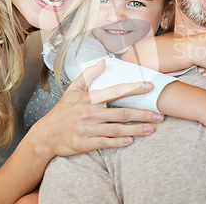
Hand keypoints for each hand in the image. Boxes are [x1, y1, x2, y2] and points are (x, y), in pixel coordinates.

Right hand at [30, 60, 163, 157]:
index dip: (133, 88)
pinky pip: (106, 143)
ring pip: (117, 129)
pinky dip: (119, 142)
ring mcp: (88, 129)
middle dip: (143, 114)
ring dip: (136, 130)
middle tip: (159, 115)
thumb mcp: (72, 90)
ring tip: (152, 128)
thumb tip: (103, 61)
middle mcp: (90, 114)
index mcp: (89, 99)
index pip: (115, 91)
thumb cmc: (62, 111)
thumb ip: (88, 75)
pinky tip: (131, 141)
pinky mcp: (85, 143)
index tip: (149, 86)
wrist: (45, 135)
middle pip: (122, 114)